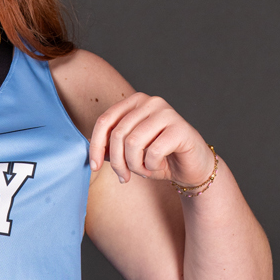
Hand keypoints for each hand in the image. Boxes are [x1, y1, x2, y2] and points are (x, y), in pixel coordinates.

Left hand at [88, 92, 210, 186]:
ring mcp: (166, 113)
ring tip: (144, 172)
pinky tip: (158, 167)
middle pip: (117, 134)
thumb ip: (111, 146)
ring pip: (133, 143)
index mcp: (135, 102)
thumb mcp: (129, 152)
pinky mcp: (180, 128)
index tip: (94, 167)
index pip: (104, 121)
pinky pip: (153, 152)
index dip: (95, 146)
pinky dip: (152, 167)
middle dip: (117, 162)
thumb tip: (87, 148)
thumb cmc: (159, 158)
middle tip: (124, 177)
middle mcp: (150, 102)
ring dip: (135, 166)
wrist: (192, 167)